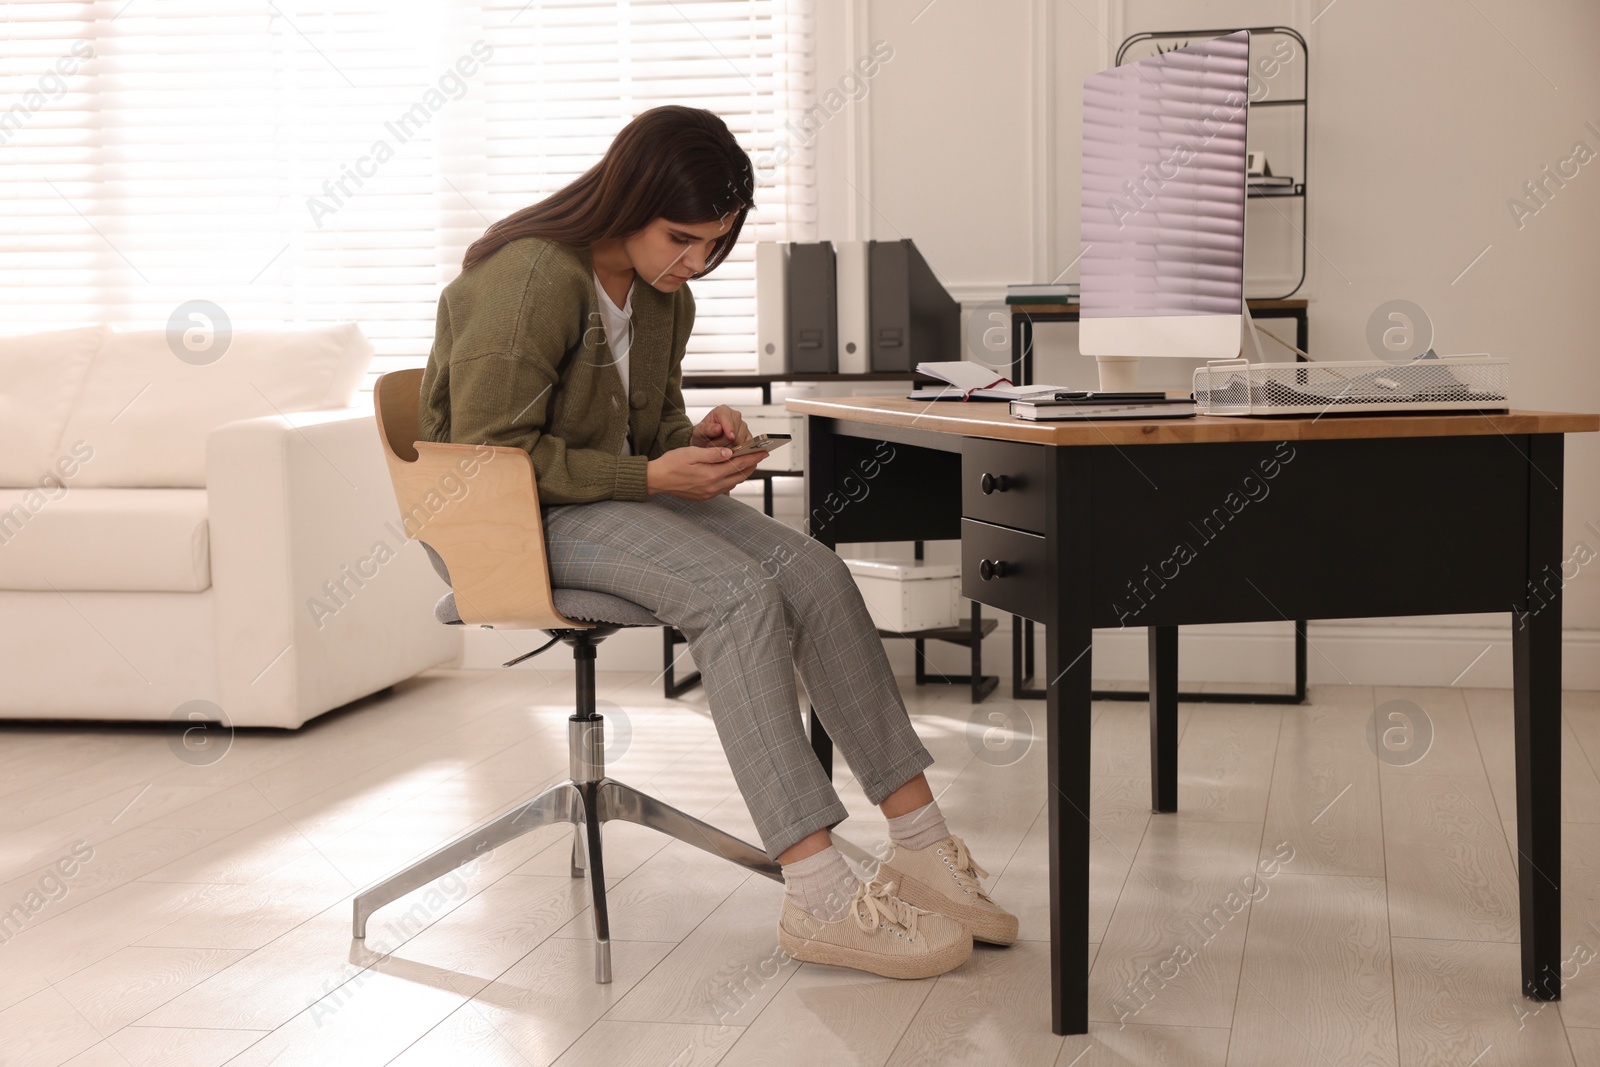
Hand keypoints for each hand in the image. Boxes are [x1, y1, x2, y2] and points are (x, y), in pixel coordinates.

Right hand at [646, 445, 763, 499]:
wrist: (656, 480)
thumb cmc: (670, 464)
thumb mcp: (691, 453)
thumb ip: (712, 454)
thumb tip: (730, 453)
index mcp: (710, 475)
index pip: (738, 465)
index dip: (752, 457)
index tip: (763, 451)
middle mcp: (712, 487)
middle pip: (739, 476)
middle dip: (751, 464)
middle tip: (760, 455)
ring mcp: (709, 493)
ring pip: (733, 482)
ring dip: (743, 472)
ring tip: (749, 461)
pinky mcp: (704, 495)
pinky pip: (725, 487)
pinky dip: (732, 478)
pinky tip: (732, 471)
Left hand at [689, 404, 749, 449]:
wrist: (706, 442)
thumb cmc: (703, 435)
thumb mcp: (699, 432)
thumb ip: (708, 429)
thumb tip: (719, 428)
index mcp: (722, 411)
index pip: (728, 419)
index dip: (729, 428)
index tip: (730, 437)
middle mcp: (735, 416)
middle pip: (735, 432)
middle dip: (724, 442)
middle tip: (712, 445)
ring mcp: (743, 426)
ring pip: (741, 441)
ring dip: (729, 448)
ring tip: (718, 447)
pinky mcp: (748, 436)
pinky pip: (746, 446)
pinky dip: (737, 451)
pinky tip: (727, 450)